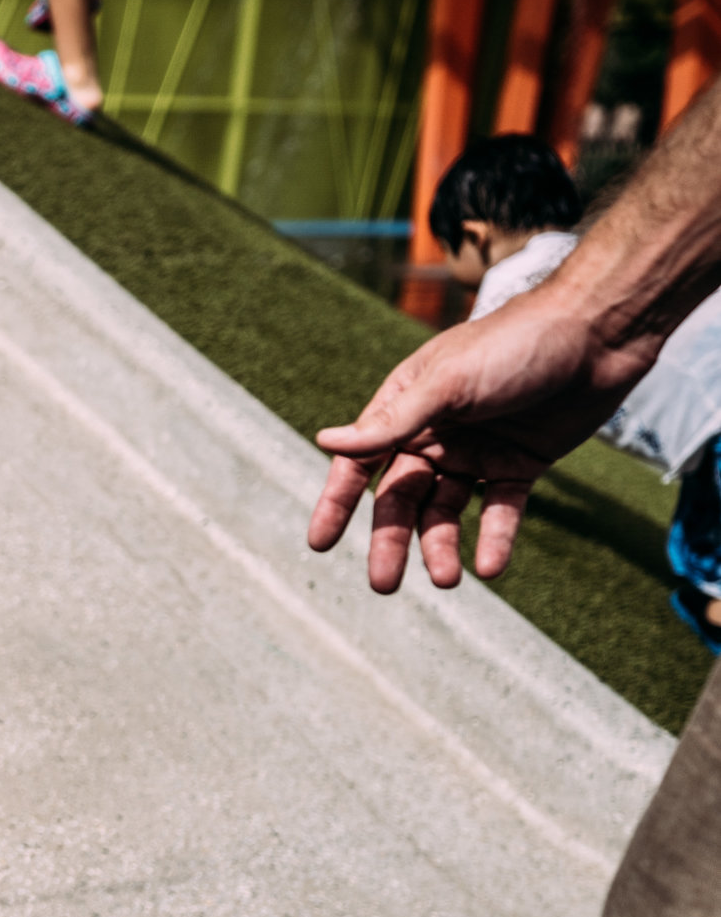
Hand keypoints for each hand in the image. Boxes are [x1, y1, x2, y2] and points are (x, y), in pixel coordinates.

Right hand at [310, 285, 653, 590]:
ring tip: (448, 580)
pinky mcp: (518, 466)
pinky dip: (494, 540)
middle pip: (402, 499)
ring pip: (446, 513)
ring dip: (441, 547)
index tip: (320, 544)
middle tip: (384, 584)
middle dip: (392, 541)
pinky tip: (490, 568)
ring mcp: (476, 453)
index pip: (360, 464)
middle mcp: (434, 435)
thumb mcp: (447, 383)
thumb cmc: (514, 344)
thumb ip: (391, 422)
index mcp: (405, 408)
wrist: (598, 332)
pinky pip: (499, 512)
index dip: (337, 503)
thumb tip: (325, 442)